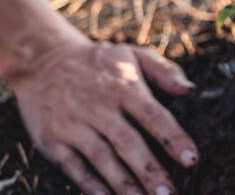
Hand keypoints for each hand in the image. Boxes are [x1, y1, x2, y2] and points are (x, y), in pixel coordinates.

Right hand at [4, 39, 198, 194]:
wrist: (42, 60)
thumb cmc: (99, 62)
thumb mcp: (133, 54)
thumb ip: (165, 71)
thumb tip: (189, 89)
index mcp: (124, 87)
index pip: (154, 116)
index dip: (173, 139)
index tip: (192, 159)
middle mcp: (99, 107)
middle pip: (128, 143)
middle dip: (150, 170)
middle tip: (168, 193)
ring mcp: (73, 124)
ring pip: (102, 158)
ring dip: (124, 183)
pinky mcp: (52, 139)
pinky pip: (73, 166)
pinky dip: (90, 184)